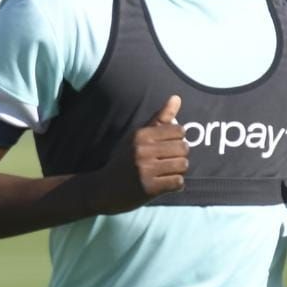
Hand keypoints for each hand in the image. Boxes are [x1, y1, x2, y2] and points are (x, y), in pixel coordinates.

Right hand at [87, 95, 188, 213]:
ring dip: (179, 171)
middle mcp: (142, 150)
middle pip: (184, 148)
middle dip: (181, 156)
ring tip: (167, 172)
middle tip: (169, 161)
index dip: (179, 140)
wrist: (103, 189)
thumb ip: (160, 118)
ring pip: (183, 165)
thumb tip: (177, 97)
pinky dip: (176, 184)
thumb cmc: (125, 159)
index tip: (169, 146)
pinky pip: (178, 182)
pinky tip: (165, 183)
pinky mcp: (148, 188)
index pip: (179, 131)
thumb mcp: (138, 136)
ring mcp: (145, 170)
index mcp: (141, 135)